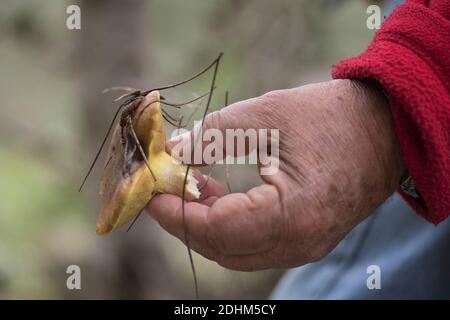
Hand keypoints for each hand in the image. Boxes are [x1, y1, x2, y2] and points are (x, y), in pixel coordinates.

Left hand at [147, 79, 404, 270]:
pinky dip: (227, 225)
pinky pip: (254, 243)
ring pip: (236, 251)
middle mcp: (301, 241)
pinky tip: (213, 194)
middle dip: (183, 221)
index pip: (218, 229)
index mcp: (295, 212)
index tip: (150, 189)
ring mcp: (305, 245)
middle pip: (223, 248)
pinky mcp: (305, 238)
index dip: (176, 212)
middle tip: (160, 190)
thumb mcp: (267, 114)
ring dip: (204, 224)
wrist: (383, 128)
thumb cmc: (332, 116)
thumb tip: (172, 153)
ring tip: (185, 186)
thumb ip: (213, 136)